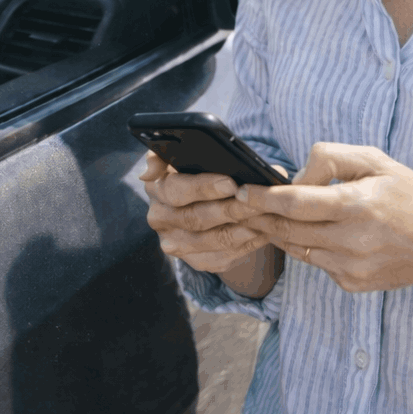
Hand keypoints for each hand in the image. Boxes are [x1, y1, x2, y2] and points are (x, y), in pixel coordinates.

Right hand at [140, 152, 268, 274]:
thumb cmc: (202, 170)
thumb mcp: (186, 154)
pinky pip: (220, 258)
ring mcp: (175, 243)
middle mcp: (159, 219)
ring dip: (240, 230)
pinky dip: (244, 246)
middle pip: (195, 218)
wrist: (210, 200)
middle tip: (256, 202)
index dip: (203, 187)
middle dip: (229, 209)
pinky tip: (262, 233)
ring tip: (264, 218)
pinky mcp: (194, 261)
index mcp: (156, 188)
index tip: (231, 183)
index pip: (175, 190)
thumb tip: (148, 172)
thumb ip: (168, 152)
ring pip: (211, 241)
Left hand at [237, 142, 412, 292]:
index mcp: (358, 205)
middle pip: (288, 229)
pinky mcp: (352, 283)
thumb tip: (293, 177)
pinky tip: (308, 233)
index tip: (242, 190)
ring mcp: (351, 267)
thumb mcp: (374, 160)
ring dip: (275, 232)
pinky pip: (315, 263)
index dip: (263, 198)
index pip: (296, 203)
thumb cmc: (408, 195)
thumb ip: (329, 159)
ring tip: (259, 216)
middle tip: (237, 204)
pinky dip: (306, 247)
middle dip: (258, 216)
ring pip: (297, 248)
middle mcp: (353, 240)